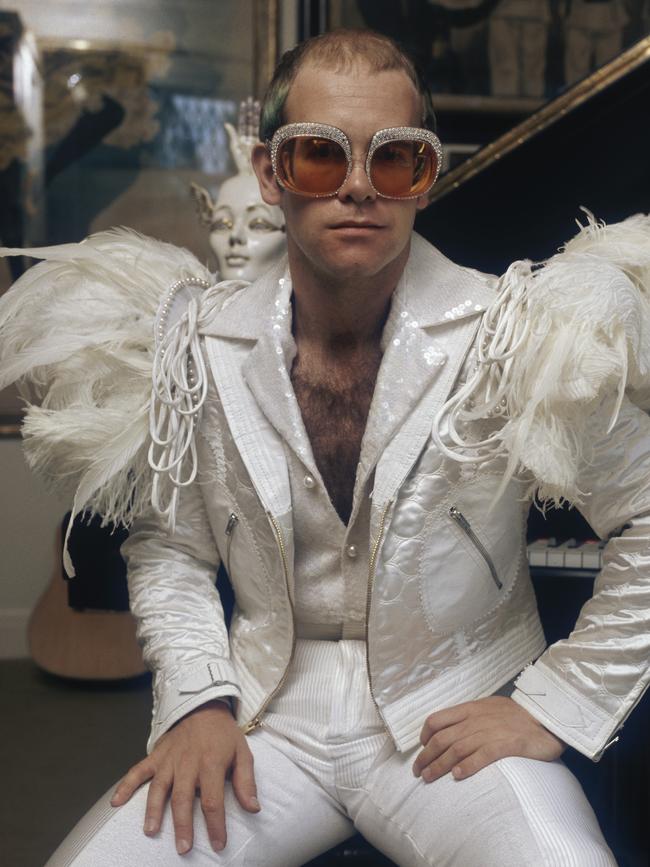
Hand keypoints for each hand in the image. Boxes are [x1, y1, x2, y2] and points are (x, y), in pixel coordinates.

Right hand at [110, 700, 259, 854]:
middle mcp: (188, 763)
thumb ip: (246, 782)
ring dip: (154, 810)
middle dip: (182, 824)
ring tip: (151, 831)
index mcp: (211, 764)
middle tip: (183, 848)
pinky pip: (138, 770)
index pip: (213, 800)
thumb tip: (254, 808)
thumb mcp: (243, 753)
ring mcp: (169, 760)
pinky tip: (115, 802)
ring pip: (159, 787)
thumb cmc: (224, 734)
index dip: (215, 825)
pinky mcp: (156, 756)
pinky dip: (126, 785)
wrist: (204, 706)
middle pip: (183, 798)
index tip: (218, 844)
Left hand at [413, 696, 564, 782]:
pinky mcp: (508, 744)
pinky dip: (468, 766)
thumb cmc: (517, 715)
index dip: (424, 736)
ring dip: (439, 765)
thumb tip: (450, 732)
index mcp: (471, 708)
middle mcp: (477, 719)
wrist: (547, 716)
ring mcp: (491, 731)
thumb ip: (470, 718)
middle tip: (418, 772)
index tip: (421, 750)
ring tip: (429, 778)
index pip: (437, 719)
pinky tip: (458, 776)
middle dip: (426, 756)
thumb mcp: (489, 708)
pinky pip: (483, 755)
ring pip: (457, 749)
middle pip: (442, 738)